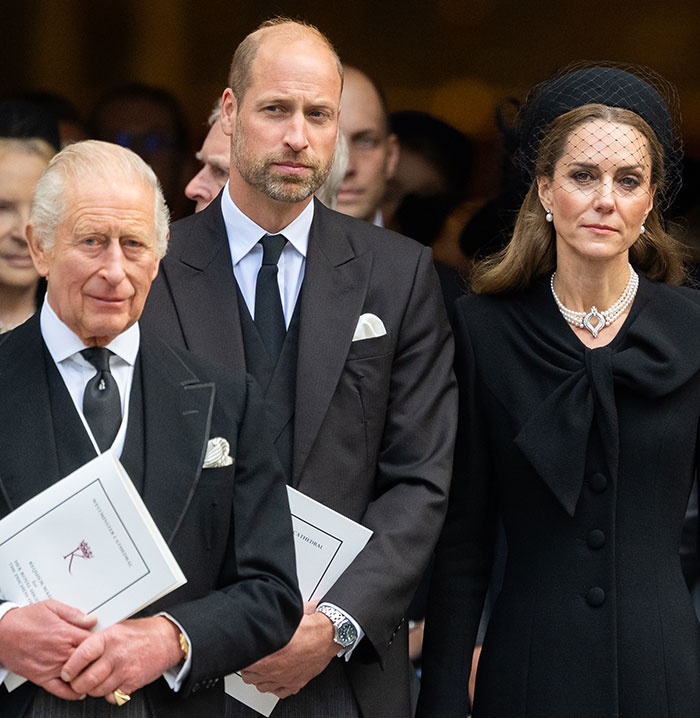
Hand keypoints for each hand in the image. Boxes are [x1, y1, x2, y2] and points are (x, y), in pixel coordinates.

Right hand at [0, 600, 96, 699]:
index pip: (93, 641)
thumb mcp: (52, 607)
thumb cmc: (25, 619)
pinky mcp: (41, 678)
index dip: (101, 642)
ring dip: (87, 674)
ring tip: (95, 672)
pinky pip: (59, 690)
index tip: (105, 642)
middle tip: (103, 657)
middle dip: (97, 658)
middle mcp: (60, 652)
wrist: (1, 633)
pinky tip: (79, 690)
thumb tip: (91, 619)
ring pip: (77, 675)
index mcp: (65, 633)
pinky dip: (71, 692)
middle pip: (88, 659)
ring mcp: (51, 667)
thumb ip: (74, 614)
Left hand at [61, 616, 182, 702]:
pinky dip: (110, 694)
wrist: (168, 639)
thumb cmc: (142, 633)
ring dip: (93, 690)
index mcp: (110, 637)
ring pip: (97, 691)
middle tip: (78, 682)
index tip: (66, 673)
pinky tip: (112, 684)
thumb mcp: (118, 628)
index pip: (81, 655)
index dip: (70, 668)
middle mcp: (116, 654)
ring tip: (96, 682)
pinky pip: (113, 697)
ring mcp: (125, 670)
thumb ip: (99, 641)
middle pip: (86, 679)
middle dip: (78, 685)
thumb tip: (77, 652)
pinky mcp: (133, 682)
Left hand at [240, 602, 337, 697]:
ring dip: (260, 677)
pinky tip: (276, 677)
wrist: (328, 634)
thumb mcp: (285, 616)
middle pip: (249, 675)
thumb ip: (270, 618)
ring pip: (262, 686)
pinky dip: (276, 686)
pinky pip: (279, 692)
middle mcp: (272, 670)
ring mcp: (283, 679)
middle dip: (249, 665)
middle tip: (254, 655)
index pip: (244, 661)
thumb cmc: (309, 625)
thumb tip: (262, 609)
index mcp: (266, 655)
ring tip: (262, 666)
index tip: (246, 647)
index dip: (244, 653)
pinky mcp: (295, 683)